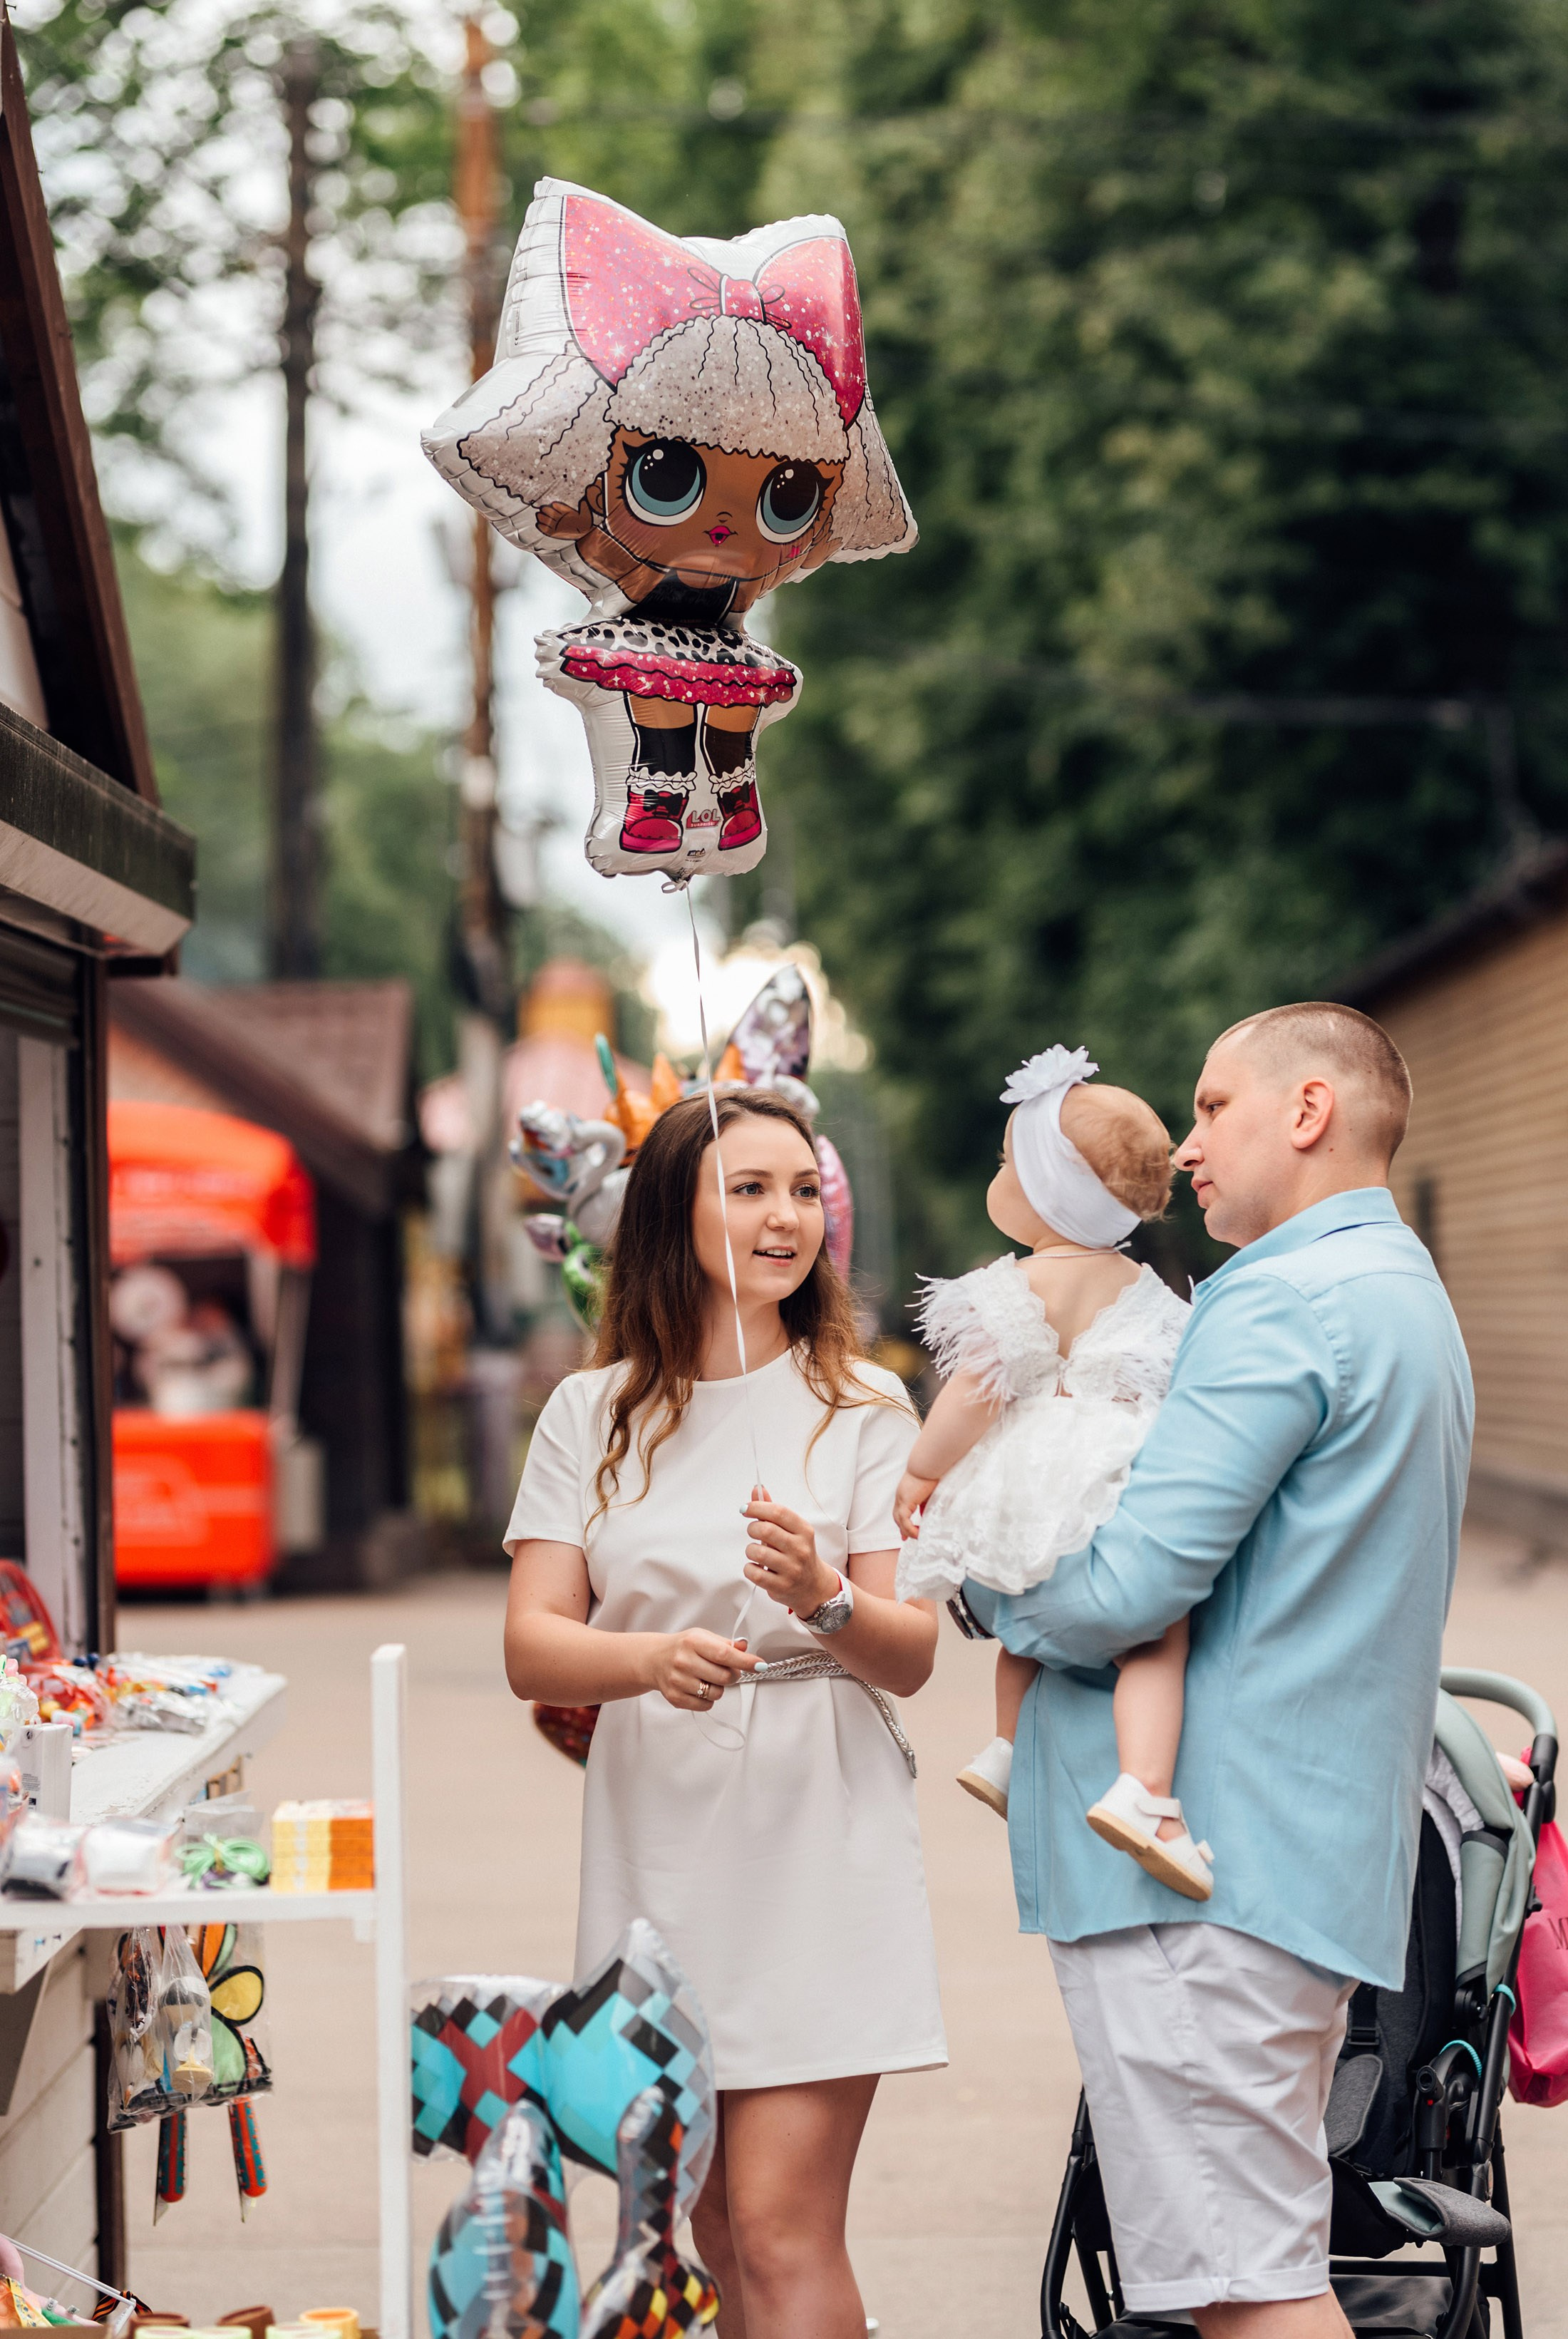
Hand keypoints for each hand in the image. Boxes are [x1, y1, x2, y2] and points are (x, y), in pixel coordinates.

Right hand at [647, 1628, 759, 1711]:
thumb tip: (744, 1649)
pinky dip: (708, 1699)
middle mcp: (684, 1661)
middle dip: (733, 1675)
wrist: (655, 1659)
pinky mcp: (675, 1698)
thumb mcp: (703, 1637)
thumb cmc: (683, 1647)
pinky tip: (698, 1687)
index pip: (725, 1654)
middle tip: (726, 1670)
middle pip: (724, 1677)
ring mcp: (678, 1681)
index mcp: (693, 1642)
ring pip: (716, 1693)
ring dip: (719, 1688)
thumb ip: (725, 1644)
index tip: (760, 1665)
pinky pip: (706, 1705)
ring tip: (707, 1677)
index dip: (746, 1661)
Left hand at [743, 1486, 837, 1612]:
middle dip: (752, 1528)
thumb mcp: (792, 1530)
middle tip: (753, 1531)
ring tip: (756, 1552)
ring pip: (757, 1552)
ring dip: (750, 1550)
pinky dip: (749, 1568)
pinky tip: (757, 1567)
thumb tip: (757, 1489)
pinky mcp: (781, 1586)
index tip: (746, 1508)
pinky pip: (754, 1573)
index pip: (778, 1512)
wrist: (813, 1585)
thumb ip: (773, 1511)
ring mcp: (791, 1569)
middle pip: (766, 1530)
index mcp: (804, 1531)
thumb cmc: (798, 1553)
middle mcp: (800, 1549)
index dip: (758, 1507)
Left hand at [894, 1469, 938, 1539]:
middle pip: (897, 1516)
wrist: (927, 1464)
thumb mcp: (929, 1492)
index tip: (906, 1529)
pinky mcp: (906, 1501)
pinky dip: (909, 1529)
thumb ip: (926, 1503)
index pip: (901, 1509)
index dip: (903, 1520)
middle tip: (905, 1538)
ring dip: (906, 1530)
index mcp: (906, 1492)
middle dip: (901, 1528)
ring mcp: (902, 1498)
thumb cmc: (931, 1473)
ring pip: (899, 1519)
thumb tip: (928, 1514)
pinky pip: (904, 1520)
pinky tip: (917, 1534)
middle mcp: (901, 1496)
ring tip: (915, 1537)